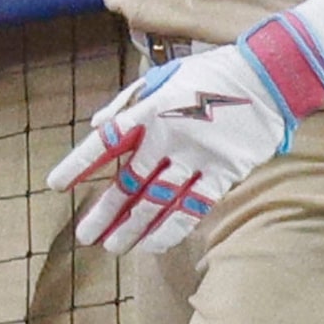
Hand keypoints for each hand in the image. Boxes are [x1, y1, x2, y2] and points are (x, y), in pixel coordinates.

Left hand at [46, 29, 317, 253]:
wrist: (268, 78)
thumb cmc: (209, 76)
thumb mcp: (163, 76)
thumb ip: (127, 101)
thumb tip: (96, 126)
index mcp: (152, 108)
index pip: (107, 141)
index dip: (80, 163)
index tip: (56, 185)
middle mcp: (170, 135)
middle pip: (131, 181)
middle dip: (106, 211)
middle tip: (85, 236)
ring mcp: (198, 156)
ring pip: (158, 200)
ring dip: (134, 227)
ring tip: (114, 247)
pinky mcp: (224, 172)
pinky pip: (193, 207)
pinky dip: (171, 229)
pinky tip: (152, 245)